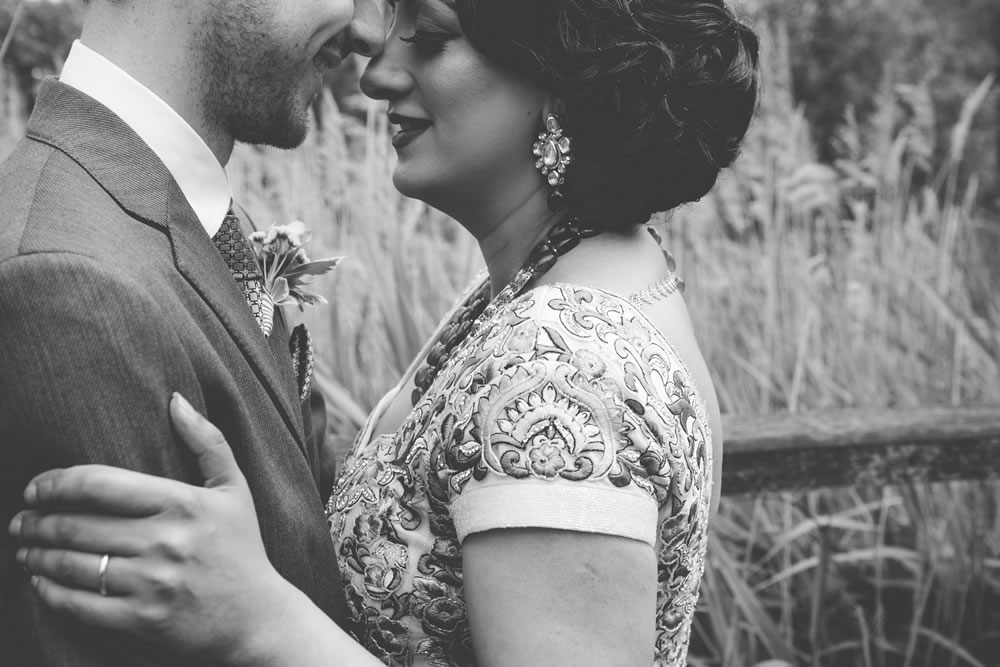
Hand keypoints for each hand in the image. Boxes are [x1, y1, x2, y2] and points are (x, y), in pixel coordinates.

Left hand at [8, 393, 290, 663]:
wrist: (257, 618)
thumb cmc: (242, 548)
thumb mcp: (234, 489)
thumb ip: (207, 441)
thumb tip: (175, 400)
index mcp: (184, 504)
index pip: (102, 485)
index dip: (57, 483)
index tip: (37, 488)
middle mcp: (166, 542)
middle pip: (77, 526)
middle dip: (37, 522)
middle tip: (21, 520)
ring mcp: (152, 584)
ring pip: (73, 565)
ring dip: (36, 555)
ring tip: (25, 547)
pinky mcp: (142, 620)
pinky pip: (79, 604)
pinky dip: (50, 592)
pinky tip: (41, 581)